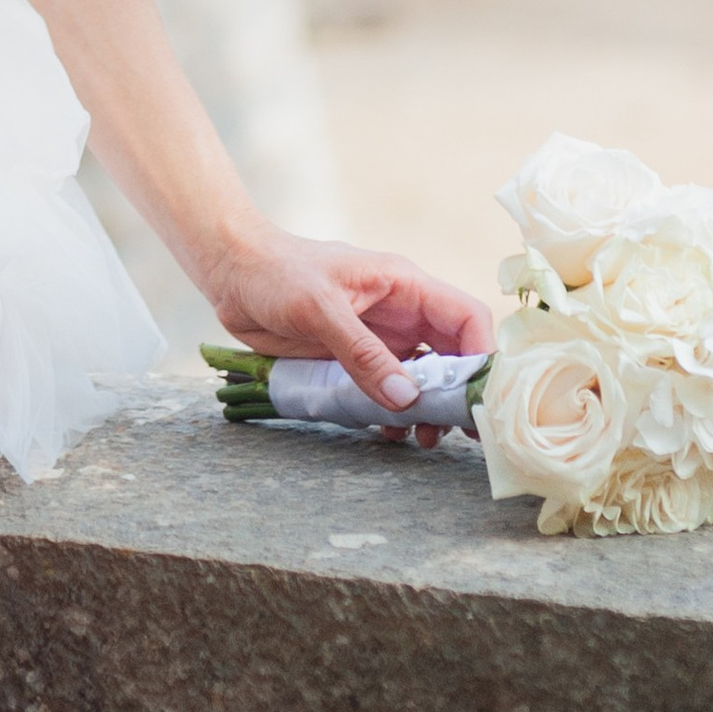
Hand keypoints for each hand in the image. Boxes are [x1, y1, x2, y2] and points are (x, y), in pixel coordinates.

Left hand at [201, 221, 491, 434]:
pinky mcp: (355, 360)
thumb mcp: (319, 308)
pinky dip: (394, 413)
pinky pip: (388, 390)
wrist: (233, 274)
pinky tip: (387, 431)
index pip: (464, 318)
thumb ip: (362, 353)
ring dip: (427, 408)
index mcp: (403, 285)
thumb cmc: (277, 273)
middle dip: (456, 393)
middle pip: (450, 355)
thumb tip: (406, 398)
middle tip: (456, 433)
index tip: (479, 398)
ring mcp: (378, 338)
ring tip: (421, 438)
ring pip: (422, 378)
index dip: (480, 356)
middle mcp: (399, 313)